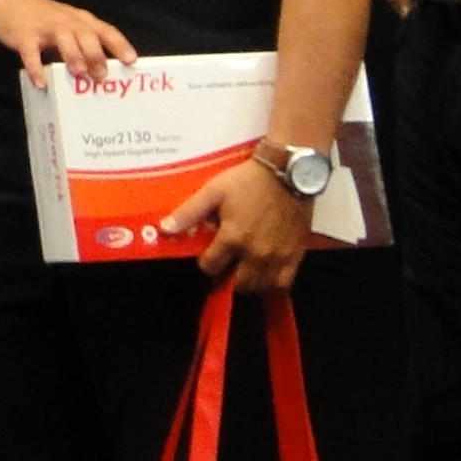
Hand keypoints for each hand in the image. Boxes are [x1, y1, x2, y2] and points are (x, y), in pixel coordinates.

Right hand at [0, 0, 136, 88]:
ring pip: (63, 39)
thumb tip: (100, 73)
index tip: (131, 61)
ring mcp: (45, 27)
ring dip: (73, 56)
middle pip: (86, 35)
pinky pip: (31, 52)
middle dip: (96, 55)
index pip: (105, 30)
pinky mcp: (24, 35)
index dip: (119, 45)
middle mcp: (66, 21)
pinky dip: (36, 68)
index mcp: (81, 20)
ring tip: (80, 75)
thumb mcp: (69, 24)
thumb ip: (83, 44)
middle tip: (102, 76)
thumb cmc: (46, 17)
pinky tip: (41, 83)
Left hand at [159, 156, 317, 292]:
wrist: (288, 173)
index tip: (209, 257)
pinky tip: (269, 275)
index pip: (211, 267)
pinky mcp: (296, 254)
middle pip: (239, 283)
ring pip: (262, 287)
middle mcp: (255, 253)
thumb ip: (189, 212)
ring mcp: (277, 256)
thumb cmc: (248, 181)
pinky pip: (285, 282)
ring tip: (247, 272)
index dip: (207, 264)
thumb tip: (164, 228)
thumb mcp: (213, 191)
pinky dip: (275, 284)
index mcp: (232, 238)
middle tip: (229, 266)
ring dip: (252, 283)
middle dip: (230, 278)